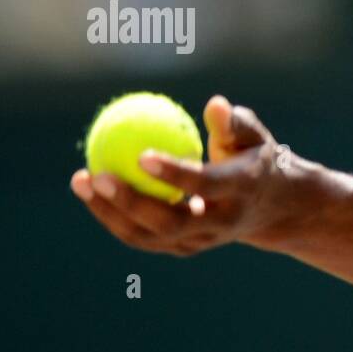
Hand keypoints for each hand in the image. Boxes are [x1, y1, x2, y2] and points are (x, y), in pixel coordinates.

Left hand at [70, 95, 297, 255]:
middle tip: (98, 174)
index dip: (174, 174)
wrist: (271, 207)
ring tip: (81, 180)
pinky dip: (114, 217)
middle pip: (171, 223)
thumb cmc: (254, 158)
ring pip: (150, 236)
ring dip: (111, 212)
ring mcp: (201, 241)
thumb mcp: (253, 137)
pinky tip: (90, 191)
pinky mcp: (184, 247)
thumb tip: (215, 104)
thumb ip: (234, 123)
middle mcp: (221, 224)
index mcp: (241, 192)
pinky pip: (142, 237)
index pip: (205, 187)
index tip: (141, 156)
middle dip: (130, 202)